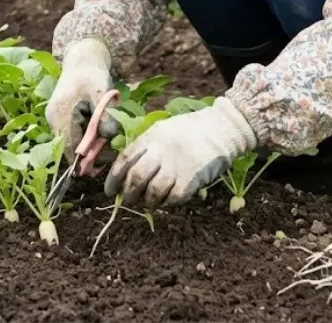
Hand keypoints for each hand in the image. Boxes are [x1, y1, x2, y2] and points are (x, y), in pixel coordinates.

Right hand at [45, 37, 112, 161]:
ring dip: (84, 145)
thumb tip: (107, 137)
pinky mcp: (57, 116)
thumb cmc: (92, 74)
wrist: (82, 59)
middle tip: (104, 156)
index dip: (81, 161)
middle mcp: (53, 117)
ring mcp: (53, 117)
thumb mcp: (102, 92)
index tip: (95, 170)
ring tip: (102, 141)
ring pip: (67, 141)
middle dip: (85, 154)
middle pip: (67, 146)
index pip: (68, 146)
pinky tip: (94, 131)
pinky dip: (81, 136)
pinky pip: (68, 133)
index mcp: (61, 113)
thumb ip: (104, 115)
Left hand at [104, 97, 256, 208]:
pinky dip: (167, 203)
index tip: (110, 191)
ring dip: (147, 202)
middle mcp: (162, 151)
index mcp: (151, 137)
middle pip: (137, 177)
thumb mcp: (162, 129)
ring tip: (148, 203)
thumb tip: (125, 172)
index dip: (114, 178)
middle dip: (129, 193)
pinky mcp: (192, 178)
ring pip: (153, 191)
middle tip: (129, 200)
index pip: (125, 159)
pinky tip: (167, 201)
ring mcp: (177, 165)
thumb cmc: (189, 131)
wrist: (221, 128)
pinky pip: (173, 198)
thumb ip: (145, 146)